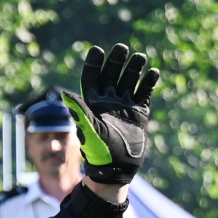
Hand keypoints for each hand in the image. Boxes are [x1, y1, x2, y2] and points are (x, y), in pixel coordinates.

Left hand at [61, 43, 160, 184]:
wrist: (117, 169)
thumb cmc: (99, 152)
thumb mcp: (89, 130)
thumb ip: (79, 111)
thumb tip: (63, 94)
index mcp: (93, 103)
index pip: (92, 77)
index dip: (94, 63)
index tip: (97, 50)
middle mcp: (108, 101)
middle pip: (111, 74)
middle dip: (116, 61)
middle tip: (122, 48)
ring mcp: (124, 106)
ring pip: (129, 80)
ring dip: (134, 68)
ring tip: (140, 57)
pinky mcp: (139, 113)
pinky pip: (144, 93)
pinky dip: (148, 83)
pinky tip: (154, 72)